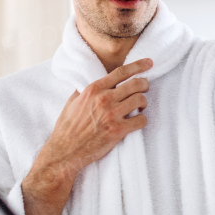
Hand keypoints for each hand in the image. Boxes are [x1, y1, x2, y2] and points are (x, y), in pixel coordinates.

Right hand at [22, 58, 152, 214]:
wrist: (65, 151)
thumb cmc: (67, 127)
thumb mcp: (72, 101)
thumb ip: (85, 89)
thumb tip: (95, 81)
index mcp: (93, 89)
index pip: (121, 72)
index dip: (138, 65)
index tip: (149, 62)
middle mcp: (104, 99)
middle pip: (135, 84)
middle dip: (145, 85)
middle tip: (145, 88)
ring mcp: (111, 115)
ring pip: (140, 100)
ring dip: (143, 103)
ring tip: (140, 107)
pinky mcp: (117, 131)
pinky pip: (141, 120)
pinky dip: (142, 120)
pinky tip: (137, 122)